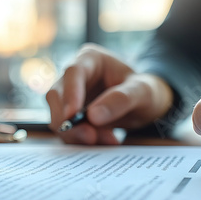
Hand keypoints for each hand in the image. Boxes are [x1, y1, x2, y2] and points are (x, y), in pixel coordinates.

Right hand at [46, 43, 172, 143]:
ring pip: (57, 116)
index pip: (73, 72)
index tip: (72, 115)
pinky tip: (104, 140)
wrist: (144, 105)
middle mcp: (73, 76)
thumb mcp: (143, 92)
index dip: (70, 93)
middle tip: (91, 138)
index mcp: (90, 59)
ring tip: (108, 140)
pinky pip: (66, 130)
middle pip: (57, 96)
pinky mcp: (69, 115)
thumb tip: (93, 116)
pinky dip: (81, 140)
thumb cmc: (144, 91)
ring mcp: (69, 96)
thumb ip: (121, 99)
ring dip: (77, 134)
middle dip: (69, 120)